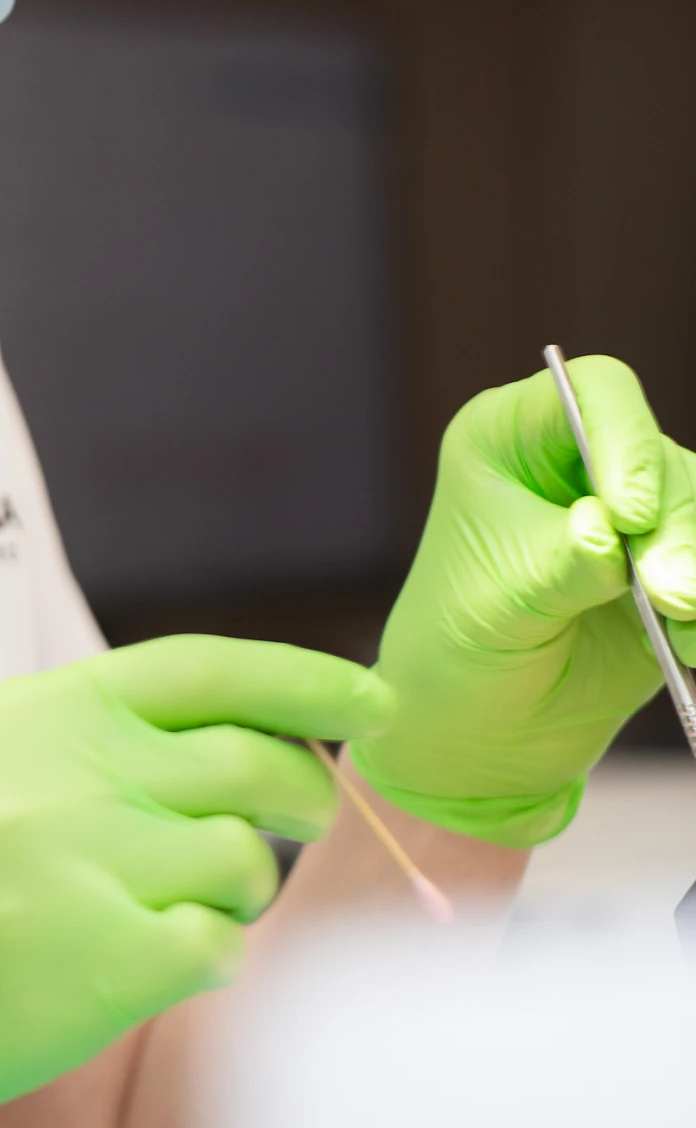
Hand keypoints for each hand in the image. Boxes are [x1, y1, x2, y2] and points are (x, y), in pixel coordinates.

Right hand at [0, 635, 390, 1127]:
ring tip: (197, 901)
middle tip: (302, 814)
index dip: (303, 679)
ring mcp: (74, 869)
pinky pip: (216, 947)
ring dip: (245, 884)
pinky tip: (158, 960)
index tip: (370, 700)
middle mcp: (56, 775)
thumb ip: (91, 733)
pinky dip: (210, 955)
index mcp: (31, 713)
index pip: (201, 667)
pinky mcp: (93, 966)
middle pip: (244, 759)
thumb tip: (235, 724)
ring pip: (241, 858)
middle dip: (300, 789)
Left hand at [350, 355, 695, 846]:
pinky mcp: (666, 571)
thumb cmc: (457, 651)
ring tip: (678, 623)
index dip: (626, 438)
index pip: (594, 392)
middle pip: (663, 458)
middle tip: (667, 595)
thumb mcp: (498, 602)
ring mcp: (630, 517)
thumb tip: (613, 535)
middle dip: (673, 528)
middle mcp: (577, 463)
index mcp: (512, 438)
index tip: (627, 512)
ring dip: (694, 565)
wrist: (478, 736)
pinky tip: (687, 644)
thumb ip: (563, 562)